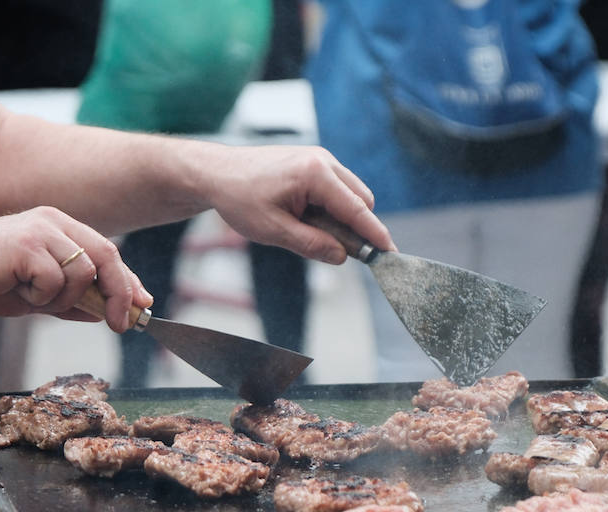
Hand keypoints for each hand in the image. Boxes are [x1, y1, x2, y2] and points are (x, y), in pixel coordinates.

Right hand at [0, 206, 151, 329]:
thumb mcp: (39, 296)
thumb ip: (72, 300)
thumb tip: (105, 313)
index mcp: (59, 227)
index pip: (106, 251)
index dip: (128, 280)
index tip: (142, 304)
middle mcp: (54, 222)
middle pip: (107, 255)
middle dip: (119, 294)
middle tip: (120, 325)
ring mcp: (41, 231)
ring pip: (83, 273)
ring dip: (66, 299)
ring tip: (34, 299)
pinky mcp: (28, 246)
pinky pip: (55, 282)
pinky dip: (42, 298)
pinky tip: (19, 291)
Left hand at [197, 145, 395, 263]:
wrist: (216, 174)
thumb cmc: (240, 199)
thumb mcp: (273, 230)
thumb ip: (311, 244)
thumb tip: (343, 256)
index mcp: (315, 174)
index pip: (357, 208)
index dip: (375, 233)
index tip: (391, 253)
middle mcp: (323, 161)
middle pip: (361, 200)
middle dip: (357, 227)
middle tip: (338, 252)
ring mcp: (319, 159)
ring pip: (351, 194)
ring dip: (342, 218)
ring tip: (309, 232)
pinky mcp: (313, 164)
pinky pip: (337, 190)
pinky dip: (332, 208)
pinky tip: (306, 219)